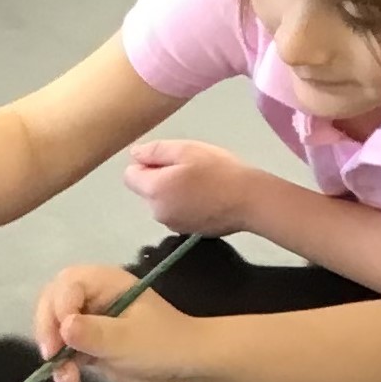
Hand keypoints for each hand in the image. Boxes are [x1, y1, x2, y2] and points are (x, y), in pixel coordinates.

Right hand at [33, 264, 201, 381]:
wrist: (185, 365)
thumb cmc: (162, 345)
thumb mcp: (127, 340)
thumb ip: (94, 333)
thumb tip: (64, 326)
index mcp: (104, 281)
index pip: (66, 286)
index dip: (58, 311)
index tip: (60, 341)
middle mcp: (91, 295)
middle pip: (52, 304)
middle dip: (49, 332)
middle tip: (53, 358)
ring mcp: (88, 318)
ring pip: (54, 329)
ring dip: (55, 356)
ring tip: (68, 381)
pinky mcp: (87, 341)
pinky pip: (64, 350)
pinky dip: (62, 367)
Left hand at [123, 140, 260, 238]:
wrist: (250, 201)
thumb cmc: (219, 171)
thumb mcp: (186, 149)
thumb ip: (155, 151)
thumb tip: (135, 155)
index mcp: (154, 190)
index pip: (130, 175)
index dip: (147, 164)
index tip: (171, 160)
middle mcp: (157, 212)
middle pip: (146, 190)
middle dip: (161, 179)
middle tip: (191, 169)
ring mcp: (173, 225)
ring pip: (162, 202)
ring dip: (174, 192)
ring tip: (202, 183)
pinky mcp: (188, 232)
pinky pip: (178, 213)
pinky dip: (186, 205)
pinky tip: (207, 198)